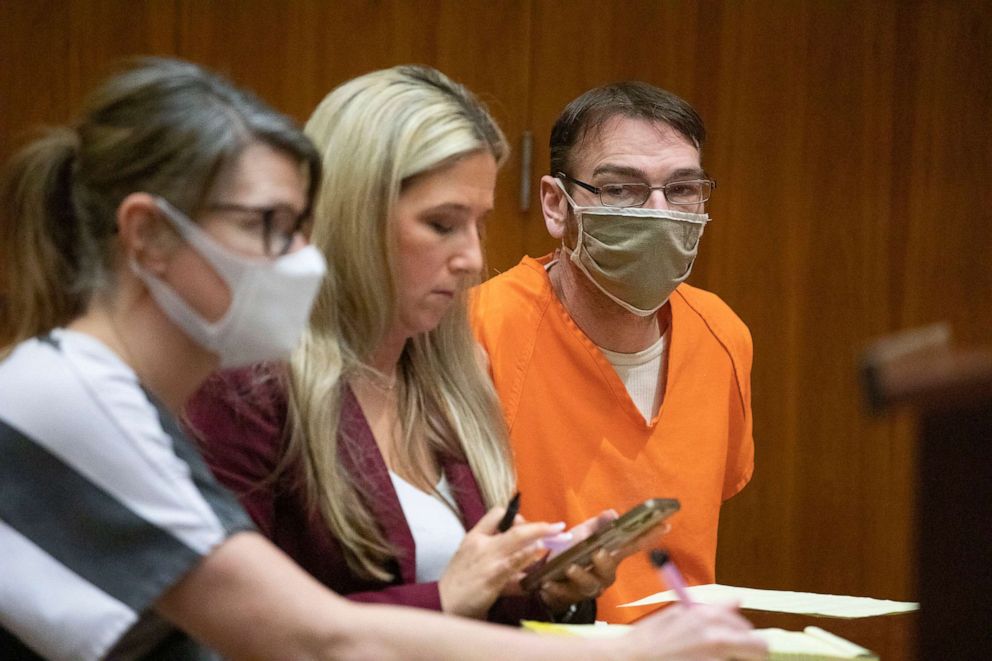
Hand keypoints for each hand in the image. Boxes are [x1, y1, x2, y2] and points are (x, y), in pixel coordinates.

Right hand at [438, 506, 563, 618]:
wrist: (441, 603)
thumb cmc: (457, 586)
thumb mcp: (469, 562)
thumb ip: (492, 556)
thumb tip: (518, 560)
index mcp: (474, 537)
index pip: (496, 514)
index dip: (516, 516)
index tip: (528, 526)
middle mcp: (482, 543)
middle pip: (515, 527)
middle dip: (540, 526)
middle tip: (558, 527)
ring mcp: (488, 559)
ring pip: (518, 539)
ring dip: (541, 535)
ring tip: (559, 535)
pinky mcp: (492, 576)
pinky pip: (514, 562)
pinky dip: (529, 554)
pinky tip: (540, 551)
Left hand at [538, 510, 670, 612]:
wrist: (545, 576)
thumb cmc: (570, 552)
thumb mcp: (582, 534)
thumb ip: (596, 525)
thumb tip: (612, 514)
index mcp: (610, 555)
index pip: (633, 545)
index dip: (650, 536)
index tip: (665, 525)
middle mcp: (604, 574)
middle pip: (610, 571)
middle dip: (605, 563)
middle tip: (597, 553)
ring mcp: (588, 588)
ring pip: (589, 586)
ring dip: (580, 576)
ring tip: (568, 569)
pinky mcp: (570, 598)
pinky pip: (566, 595)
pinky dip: (556, 590)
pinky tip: (547, 585)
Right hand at [621, 602, 768, 660]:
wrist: (633, 658)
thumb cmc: (654, 636)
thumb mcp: (681, 612)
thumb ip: (714, 608)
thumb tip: (738, 599)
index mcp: (709, 616)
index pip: (747, 628)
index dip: (744, 635)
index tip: (738, 640)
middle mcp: (716, 638)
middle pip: (758, 648)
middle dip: (750, 651)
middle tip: (733, 653)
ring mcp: (715, 659)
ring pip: (740, 660)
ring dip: (730, 658)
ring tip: (706, 656)